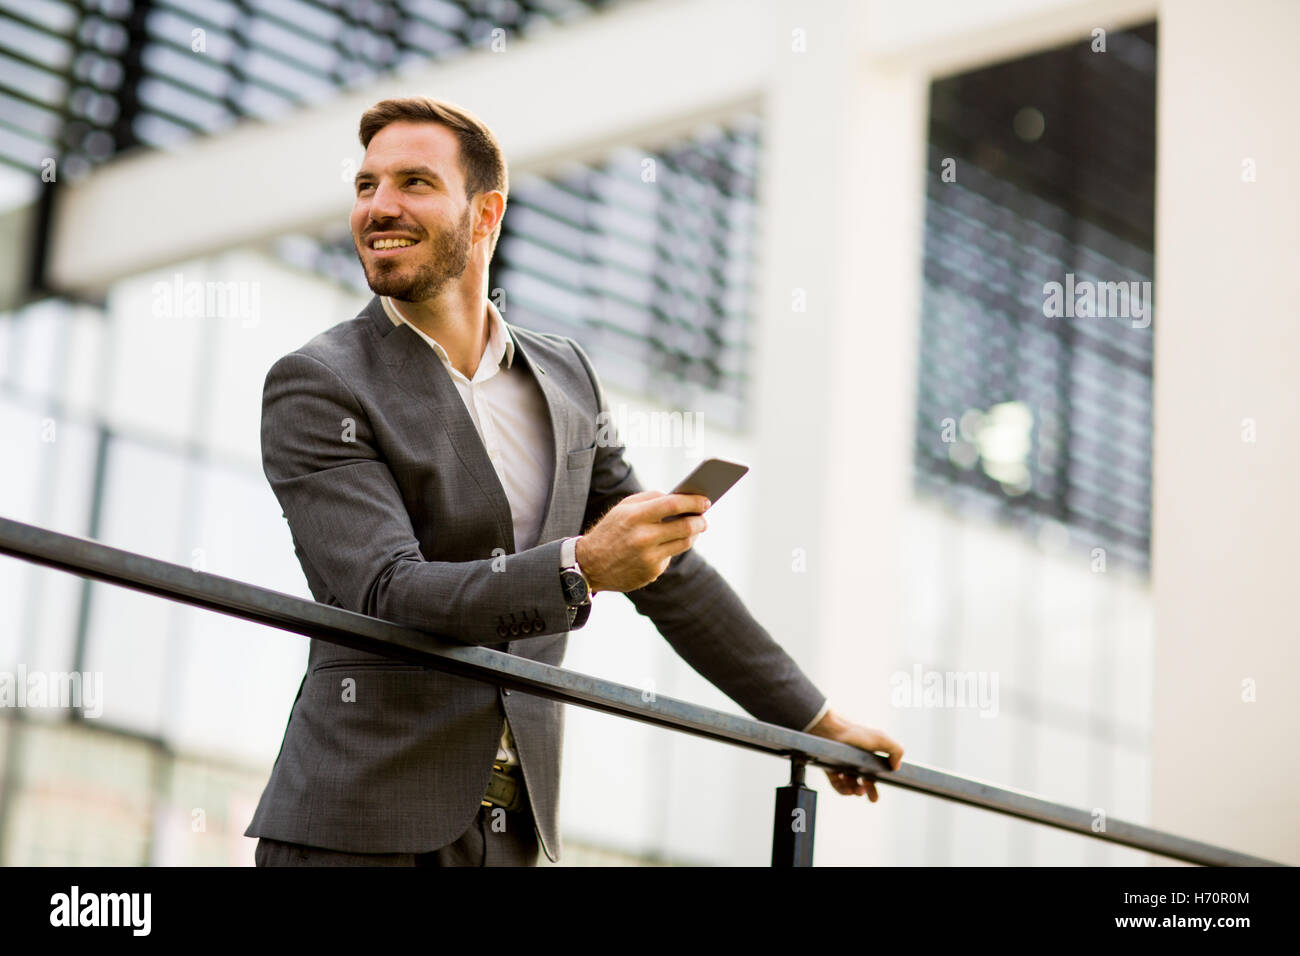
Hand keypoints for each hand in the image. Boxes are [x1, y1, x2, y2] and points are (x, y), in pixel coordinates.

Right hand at [576, 491, 709, 592]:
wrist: (590, 565)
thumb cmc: (611, 530)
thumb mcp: (623, 508)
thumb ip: (650, 498)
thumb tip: (680, 497)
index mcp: (635, 516)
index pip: (673, 504)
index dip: (693, 501)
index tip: (705, 500)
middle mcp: (643, 537)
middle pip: (686, 526)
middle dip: (700, 520)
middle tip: (704, 517)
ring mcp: (648, 557)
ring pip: (685, 543)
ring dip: (694, 534)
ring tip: (696, 527)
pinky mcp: (652, 572)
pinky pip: (671, 556)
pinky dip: (673, 547)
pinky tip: (670, 543)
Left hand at [806, 708, 902, 801]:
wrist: (832, 731)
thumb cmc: (856, 734)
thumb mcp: (881, 739)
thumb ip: (896, 750)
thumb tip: (897, 767)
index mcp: (867, 756)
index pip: (874, 774)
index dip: (877, 784)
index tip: (879, 792)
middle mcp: (854, 762)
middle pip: (862, 782)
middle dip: (869, 791)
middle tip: (873, 799)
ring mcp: (842, 766)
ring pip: (850, 784)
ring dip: (857, 791)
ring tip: (860, 791)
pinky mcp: (830, 769)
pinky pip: (837, 784)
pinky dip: (843, 790)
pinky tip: (849, 791)